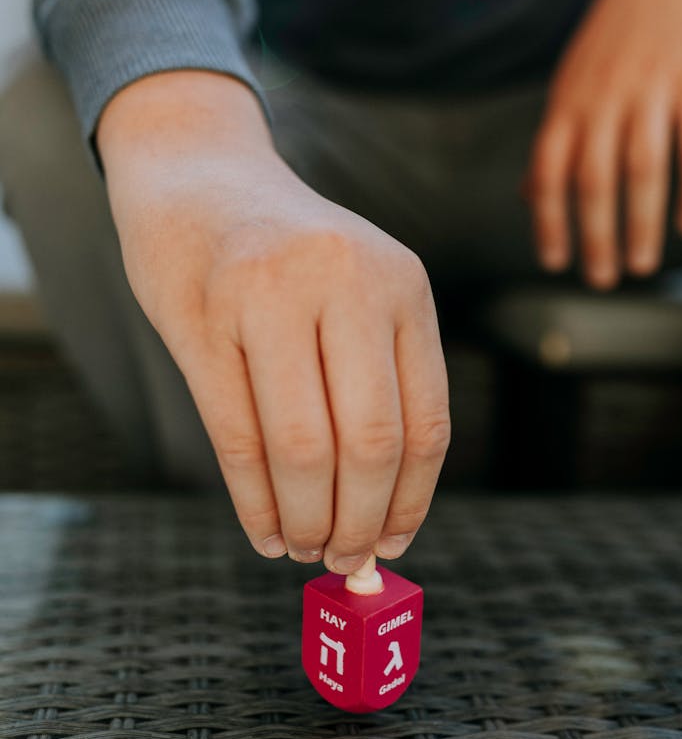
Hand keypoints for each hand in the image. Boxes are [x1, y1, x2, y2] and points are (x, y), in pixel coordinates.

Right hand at [98, 71, 449, 571]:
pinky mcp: (202, 320)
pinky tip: (264, 531)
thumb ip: (377, 382)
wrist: (198, 179)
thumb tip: (385, 513)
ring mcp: (269, 297)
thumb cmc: (286, 255)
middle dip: (360, 523)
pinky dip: (255, 502)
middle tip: (345, 560)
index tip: (394, 545)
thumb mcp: (358, 290)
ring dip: (307, 520)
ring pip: (303, 449)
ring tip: (303, 548)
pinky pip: (237, 438)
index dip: (412, 501)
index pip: (426, 421)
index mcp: (401, 284)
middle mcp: (345, 283)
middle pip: (370, 443)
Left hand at [526, 0, 681, 287]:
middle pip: (594, 180)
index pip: (547, 171)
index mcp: (568, 102)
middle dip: (595, 237)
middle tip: (601, 280)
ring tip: (642, 264)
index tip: (553, 262)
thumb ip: (555, 138)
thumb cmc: (615, 37)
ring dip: (641, 224)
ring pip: (642, 169)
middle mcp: (603, 97)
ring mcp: (650, 87)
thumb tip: (527, 193)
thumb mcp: (572, 81)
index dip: (548, 221)